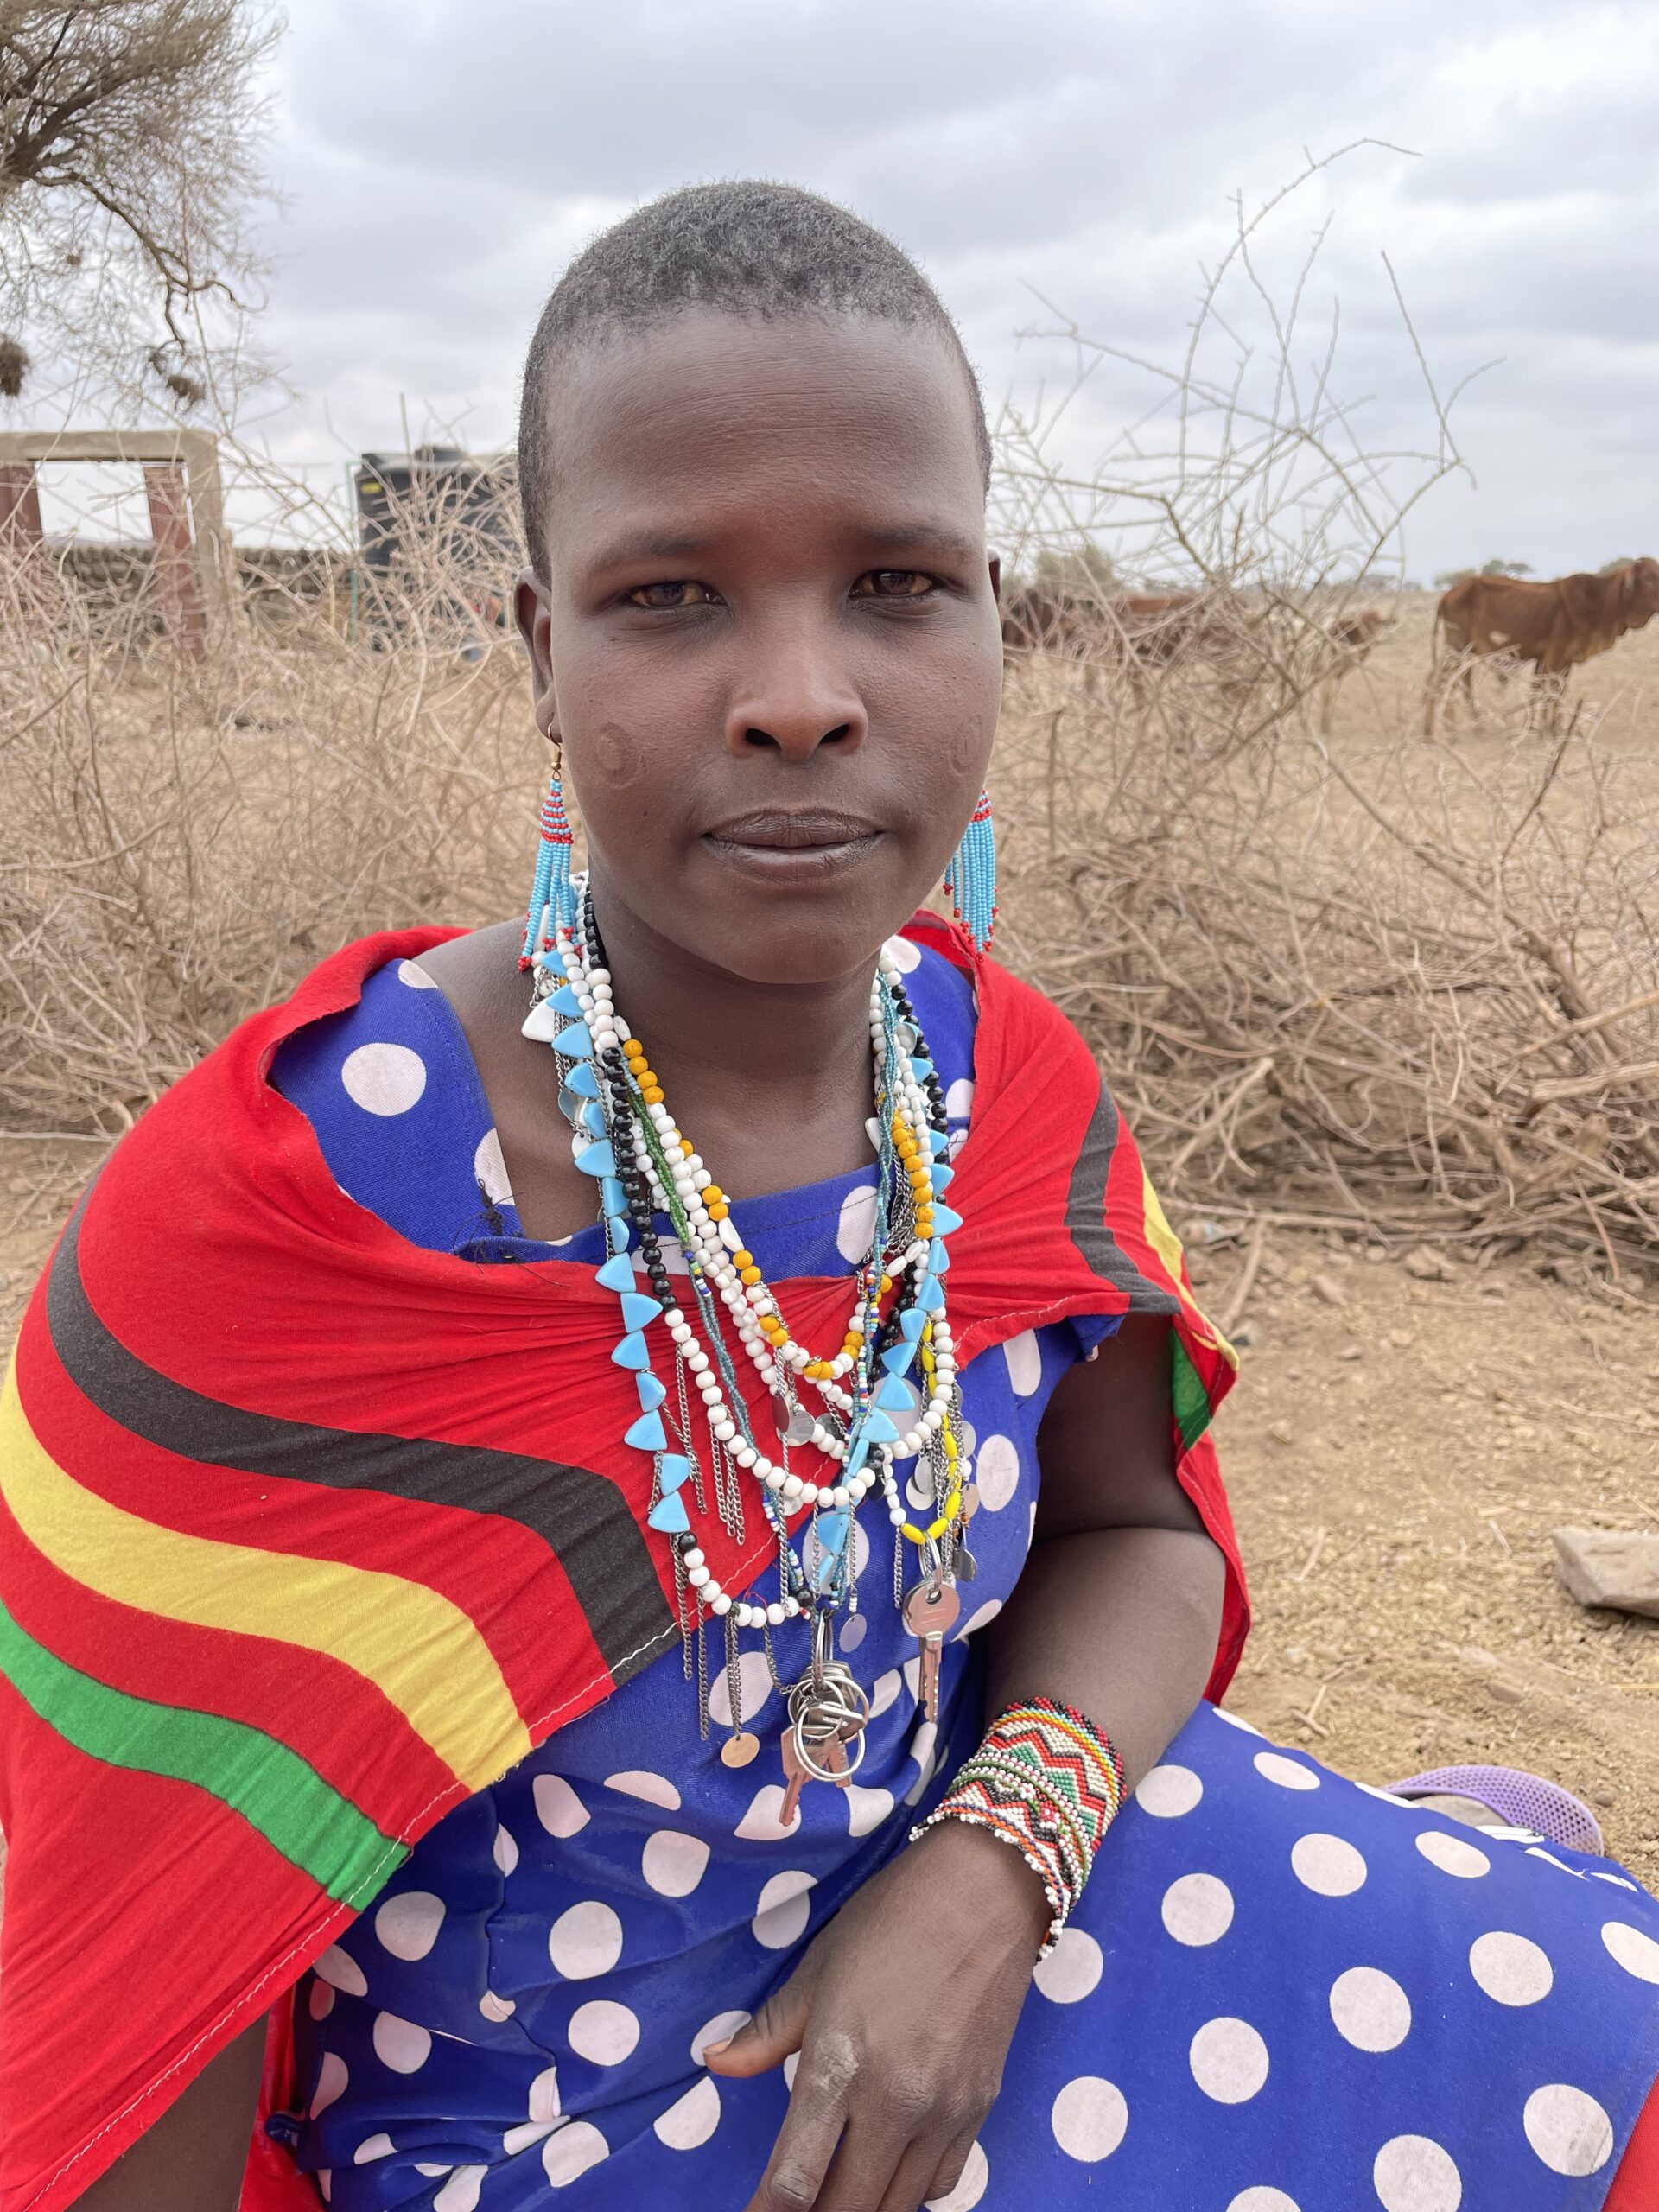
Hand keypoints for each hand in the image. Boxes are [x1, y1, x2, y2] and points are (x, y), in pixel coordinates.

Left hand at [705, 1818, 1049, 2210]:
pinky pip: (942, 2183)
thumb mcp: (818, 1968)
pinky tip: (892, 2168)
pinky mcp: (980, 2108)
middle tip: (794, 2201)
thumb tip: (717, 2062)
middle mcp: (894, 2104)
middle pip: (847, 2209)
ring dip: (862, 2206)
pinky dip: (911, 2192)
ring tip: (839, 2188)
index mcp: (840, 2065)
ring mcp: (944, 2113)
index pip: (795, 2179)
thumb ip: (768, 2030)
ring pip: (897, 2208)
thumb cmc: (891, 1919)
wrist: (985, 1891)